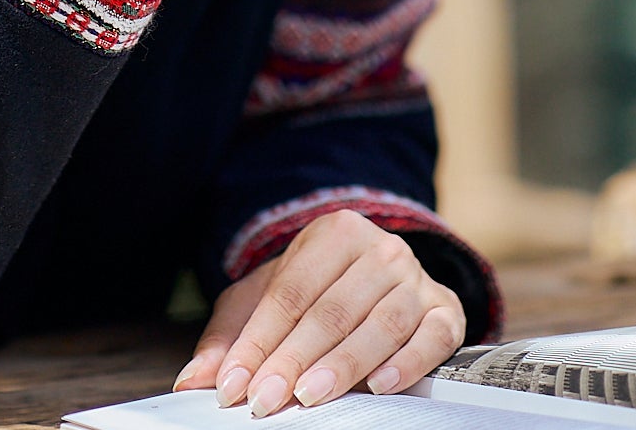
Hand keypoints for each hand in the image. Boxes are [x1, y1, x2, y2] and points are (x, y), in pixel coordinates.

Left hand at [175, 210, 465, 411]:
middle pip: (330, 310)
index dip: (260, 342)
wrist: (382, 279)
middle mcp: (378, 249)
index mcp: (332, 233)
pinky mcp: (446, 311)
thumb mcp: (266, 300)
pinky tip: (380, 386)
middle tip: (266, 401)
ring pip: (379, 323)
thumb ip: (230, 338)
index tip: (235, 387)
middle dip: (293, 360)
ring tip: (311, 397)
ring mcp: (416, 279)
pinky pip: (431, 338)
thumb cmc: (315, 294)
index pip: (289, 293)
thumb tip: (190, 382)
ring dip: (343, 365)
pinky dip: (407, 362)